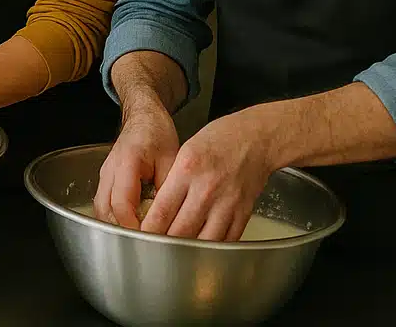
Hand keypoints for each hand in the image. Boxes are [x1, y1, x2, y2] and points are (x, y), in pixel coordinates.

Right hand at [93, 101, 180, 228]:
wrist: (143, 117)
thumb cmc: (158, 135)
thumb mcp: (173, 160)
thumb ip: (169, 188)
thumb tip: (172, 218)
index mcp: (127, 162)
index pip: (122, 203)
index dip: (132, 225)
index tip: (149, 240)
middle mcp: (110, 170)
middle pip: (105, 210)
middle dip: (122, 231)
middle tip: (144, 246)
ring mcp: (104, 175)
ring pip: (100, 209)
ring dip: (116, 226)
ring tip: (138, 239)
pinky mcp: (105, 179)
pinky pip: (103, 204)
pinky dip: (114, 218)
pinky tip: (131, 226)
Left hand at [139, 111, 274, 240]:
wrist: (256, 139)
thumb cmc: (217, 141)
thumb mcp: (184, 152)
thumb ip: (171, 181)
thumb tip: (156, 210)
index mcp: (187, 171)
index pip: (162, 211)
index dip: (149, 230)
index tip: (140, 239)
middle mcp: (207, 190)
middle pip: (180, 230)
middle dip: (164, 244)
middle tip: (153, 251)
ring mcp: (227, 204)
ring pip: (203, 241)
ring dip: (188, 252)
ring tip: (175, 255)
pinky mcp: (243, 213)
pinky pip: (226, 240)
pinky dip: (212, 249)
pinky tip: (202, 250)